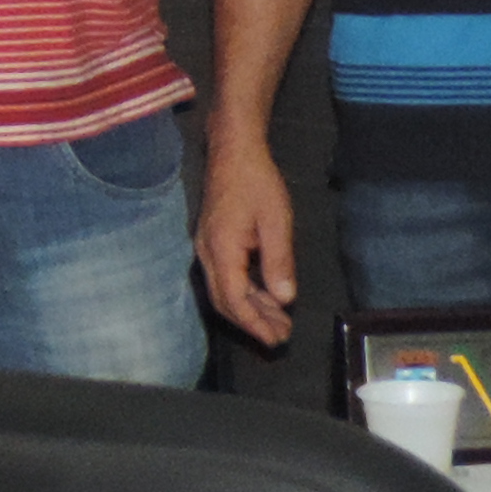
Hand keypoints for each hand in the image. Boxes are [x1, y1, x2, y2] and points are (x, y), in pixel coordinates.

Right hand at [195, 122, 298, 349]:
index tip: (276, 339)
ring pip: (224, 291)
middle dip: (252, 323)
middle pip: (225, 301)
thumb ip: (279, 261)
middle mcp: (207, 253)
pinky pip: (225, 278)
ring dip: (250, 309)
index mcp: (222, 250)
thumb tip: (284, 299)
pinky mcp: (212, 243)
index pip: (234, 300)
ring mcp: (206, 248)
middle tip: (281, 337)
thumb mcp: (276, 221)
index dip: (255, 324)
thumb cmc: (256, 182)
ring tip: (279, 321)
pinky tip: (266, 296)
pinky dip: (246, 293)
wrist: (233, 152)